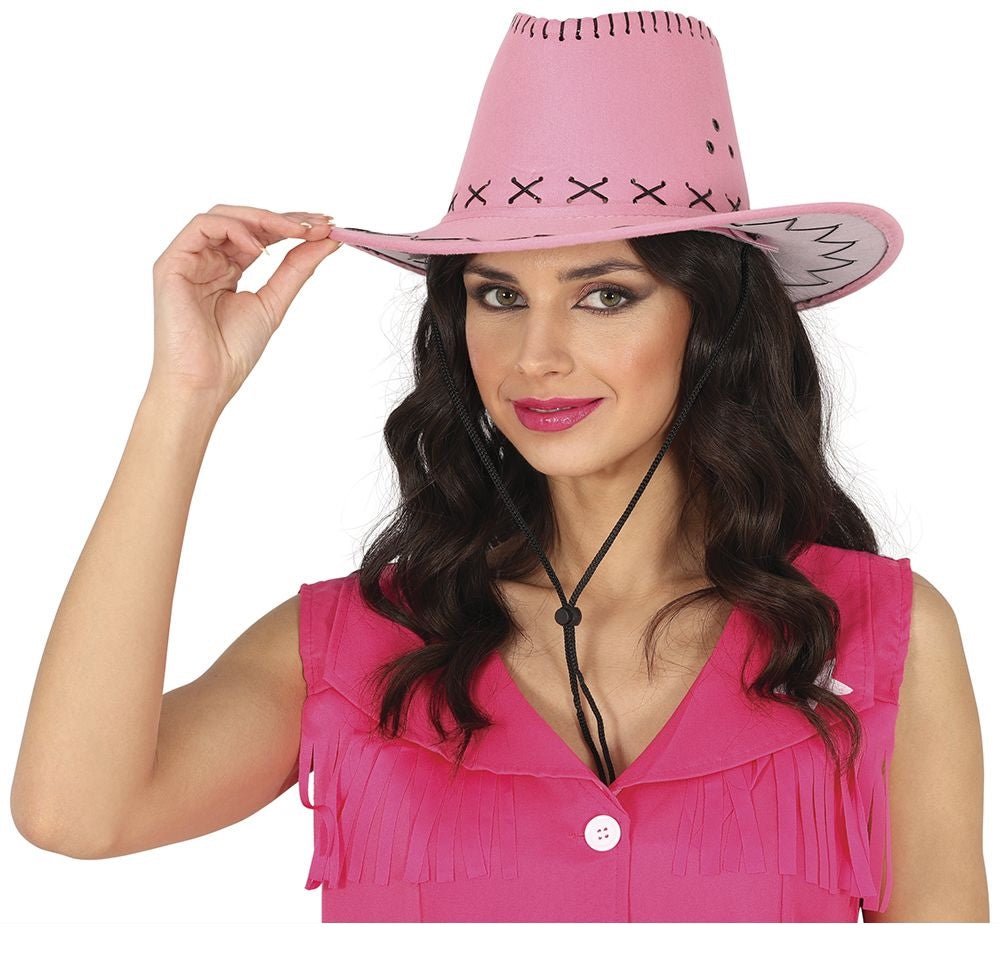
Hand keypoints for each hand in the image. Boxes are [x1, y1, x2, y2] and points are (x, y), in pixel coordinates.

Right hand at [147, 204, 342, 410]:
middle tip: (317, 223)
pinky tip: (260, 248)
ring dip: (263, 219)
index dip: (292, 226)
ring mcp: (187, 259)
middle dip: (284, 218)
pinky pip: (202, 227)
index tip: (326, 226)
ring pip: (223, 216)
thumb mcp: (274, 302)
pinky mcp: (171, 263)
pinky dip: (234, 229)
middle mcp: (206, 260)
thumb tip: (326, 240)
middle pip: (244, 221)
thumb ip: (297, 269)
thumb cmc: (231, 352)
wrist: (206, 381)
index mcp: (227, 270)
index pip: (260, 235)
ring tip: (296, 231)